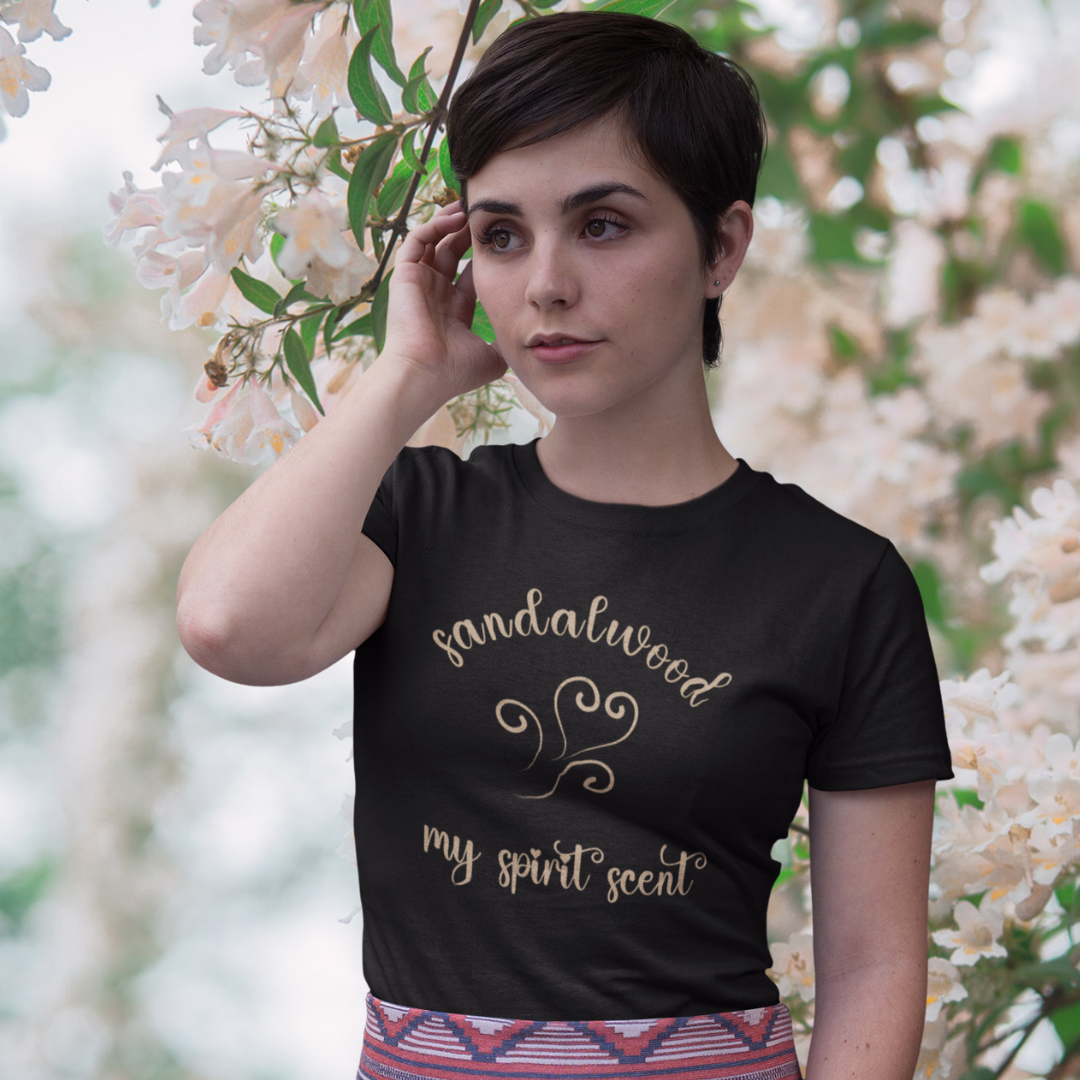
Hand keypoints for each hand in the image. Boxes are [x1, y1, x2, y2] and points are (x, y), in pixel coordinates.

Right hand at [380, 201, 506, 400]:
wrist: (424, 376)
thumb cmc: (455, 372)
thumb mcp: (494, 355)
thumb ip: (510, 340)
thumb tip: (534, 336)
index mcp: (455, 309)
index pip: (472, 272)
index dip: (488, 254)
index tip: (507, 238)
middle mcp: (436, 293)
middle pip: (453, 251)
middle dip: (471, 232)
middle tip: (490, 214)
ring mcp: (420, 284)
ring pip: (435, 240)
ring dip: (452, 222)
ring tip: (472, 207)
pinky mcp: (405, 276)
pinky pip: (417, 240)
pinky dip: (434, 225)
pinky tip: (454, 217)